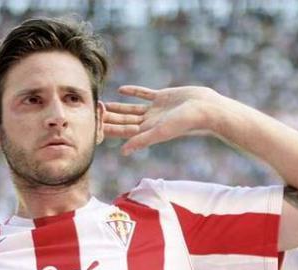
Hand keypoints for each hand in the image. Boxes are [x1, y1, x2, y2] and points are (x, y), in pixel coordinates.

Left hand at [104, 85, 220, 154]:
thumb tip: (123, 152)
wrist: (205, 109)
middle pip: (125, 120)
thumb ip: (142, 141)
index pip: (123, 131)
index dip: (108, 128)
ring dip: (118, 107)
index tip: (93, 126)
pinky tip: (122, 89)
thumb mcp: (161, 132)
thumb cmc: (185, 123)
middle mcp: (150, 121)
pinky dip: (133, 92)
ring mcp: (156, 109)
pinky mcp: (163, 97)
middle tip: (92, 113)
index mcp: (148, 131)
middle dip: (110, 118)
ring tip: (103, 104)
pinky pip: (144, 94)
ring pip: (132, 108)